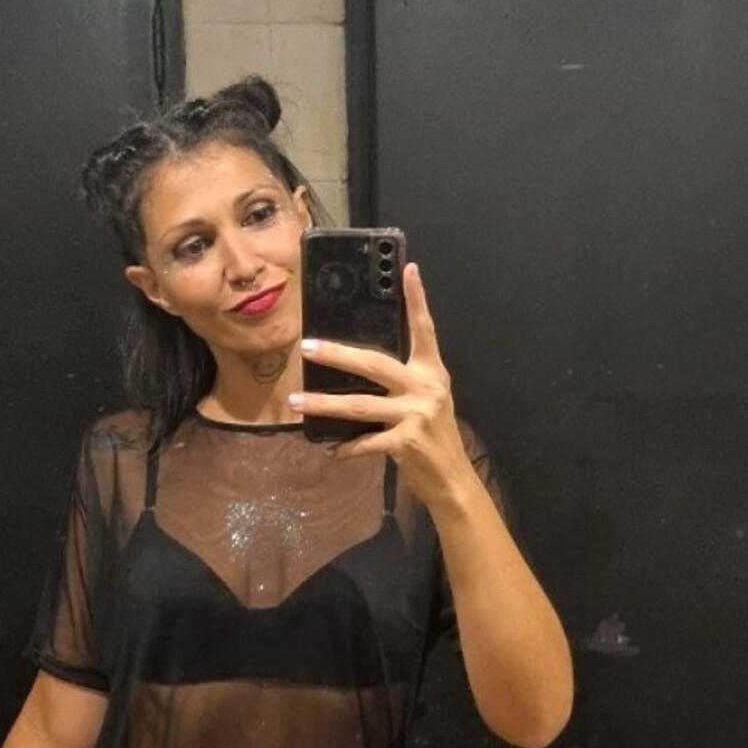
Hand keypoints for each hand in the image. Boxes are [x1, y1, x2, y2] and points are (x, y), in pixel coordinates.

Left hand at [290, 262, 473, 507]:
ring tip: (295, 402)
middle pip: (374, 363)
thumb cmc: (433, 436)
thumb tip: (360, 365)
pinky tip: (330, 451)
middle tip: (307, 347)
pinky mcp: (405, 442)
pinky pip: (366, 442)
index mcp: (431, 372)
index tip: (407, 269)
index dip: (417, 300)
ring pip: (360, 405)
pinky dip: (346, 448)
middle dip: (337, 355)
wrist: (451, 478)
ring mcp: (416, 414)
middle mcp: (425, 387)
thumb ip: (404, 380)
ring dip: (323, 404)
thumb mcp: (427, 399)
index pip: (424, 329)